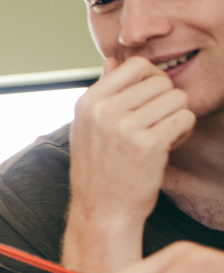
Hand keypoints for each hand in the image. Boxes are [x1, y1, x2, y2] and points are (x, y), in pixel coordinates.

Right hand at [69, 57, 193, 221]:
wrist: (102, 210)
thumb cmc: (98, 169)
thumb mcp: (87, 127)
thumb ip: (102, 93)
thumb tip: (113, 62)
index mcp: (88, 102)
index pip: (135, 65)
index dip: (151, 78)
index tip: (150, 98)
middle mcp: (103, 111)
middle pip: (160, 81)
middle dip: (166, 100)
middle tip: (157, 122)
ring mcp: (125, 127)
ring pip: (177, 98)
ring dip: (177, 116)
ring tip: (163, 134)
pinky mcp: (149, 144)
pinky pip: (184, 118)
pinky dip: (183, 132)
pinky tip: (168, 146)